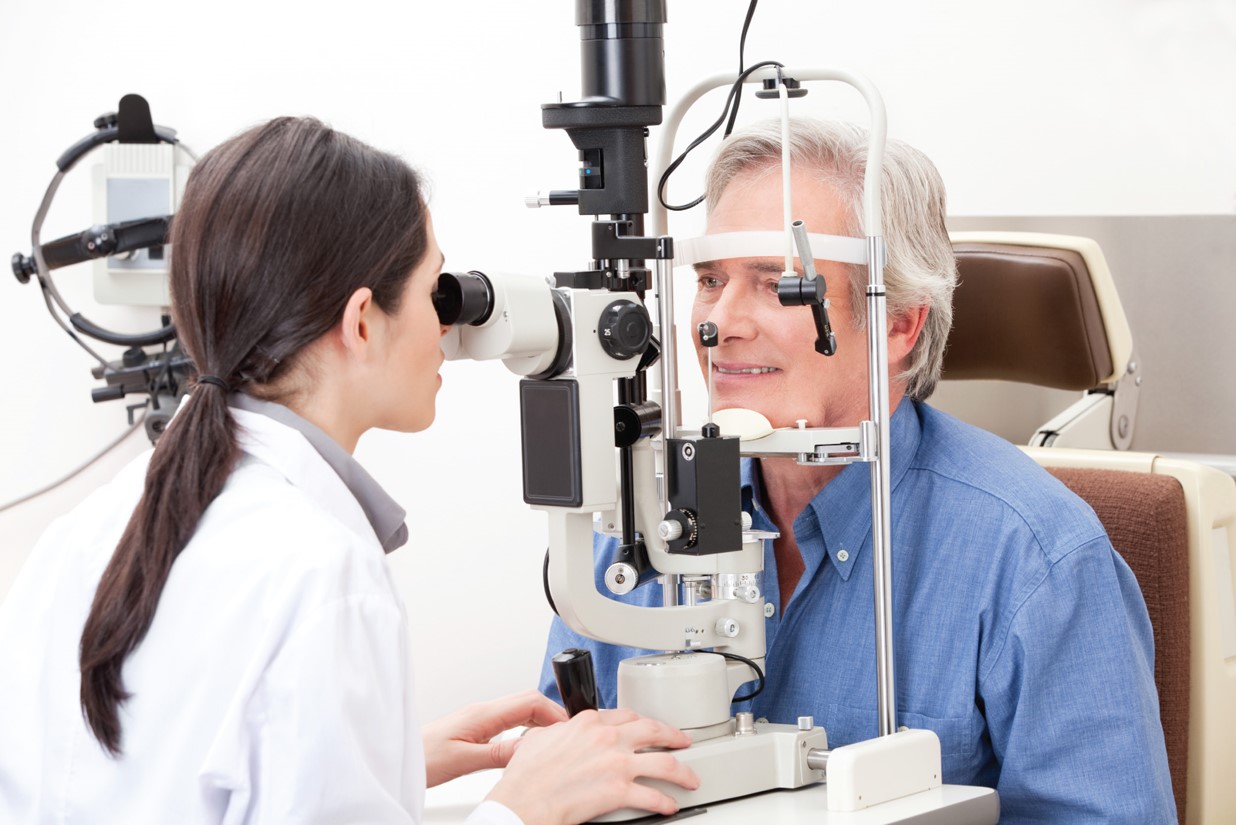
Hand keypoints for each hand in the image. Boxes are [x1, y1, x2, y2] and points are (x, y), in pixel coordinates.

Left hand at [423, 690, 567, 786]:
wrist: (398, 755)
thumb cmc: (422, 757)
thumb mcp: (463, 761)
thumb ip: (498, 754)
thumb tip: (529, 750)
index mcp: (482, 714)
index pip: (528, 701)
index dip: (553, 712)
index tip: (568, 728)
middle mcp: (483, 711)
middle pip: (528, 702)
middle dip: (552, 714)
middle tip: (568, 735)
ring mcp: (480, 718)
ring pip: (520, 711)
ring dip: (540, 722)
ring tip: (554, 740)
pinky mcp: (476, 728)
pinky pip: (510, 722)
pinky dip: (526, 729)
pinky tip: (529, 745)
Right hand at [486, 708, 699, 824]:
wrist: (523, 802)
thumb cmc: (526, 777)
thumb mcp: (540, 738)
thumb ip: (559, 730)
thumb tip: (561, 731)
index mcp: (588, 722)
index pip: (626, 716)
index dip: (642, 722)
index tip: (649, 727)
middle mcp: (607, 738)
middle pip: (653, 731)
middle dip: (673, 736)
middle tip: (684, 742)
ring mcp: (616, 763)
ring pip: (663, 763)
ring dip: (682, 771)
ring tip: (690, 778)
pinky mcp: (619, 791)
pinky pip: (653, 796)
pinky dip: (665, 801)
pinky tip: (669, 805)